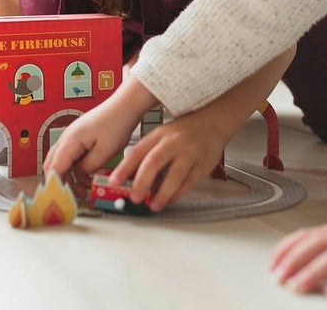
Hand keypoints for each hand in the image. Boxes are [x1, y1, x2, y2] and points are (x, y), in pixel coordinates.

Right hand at [43, 74, 156, 192]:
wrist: (125, 106)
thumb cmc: (117, 123)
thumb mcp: (105, 151)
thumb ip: (88, 167)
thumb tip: (79, 176)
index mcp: (70, 140)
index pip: (54, 168)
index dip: (56, 186)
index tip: (63, 200)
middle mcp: (67, 137)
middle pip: (53, 165)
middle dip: (61, 183)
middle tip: (74, 197)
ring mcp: (73, 136)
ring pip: (62, 161)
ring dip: (71, 176)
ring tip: (86, 189)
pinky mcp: (80, 137)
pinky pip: (72, 156)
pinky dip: (77, 168)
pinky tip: (90, 176)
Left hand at [109, 107, 228, 211]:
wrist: (212, 121)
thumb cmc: (183, 130)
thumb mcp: (161, 135)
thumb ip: (147, 153)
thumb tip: (128, 176)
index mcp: (159, 134)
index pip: (138, 151)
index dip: (124, 167)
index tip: (114, 182)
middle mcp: (173, 142)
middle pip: (154, 162)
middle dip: (142, 182)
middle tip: (134, 197)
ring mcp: (189, 153)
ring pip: (174, 175)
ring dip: (162, 193)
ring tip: (153, 206)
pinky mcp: (203, 164)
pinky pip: (189, 182)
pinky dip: (178, 194)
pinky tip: (169, 200)